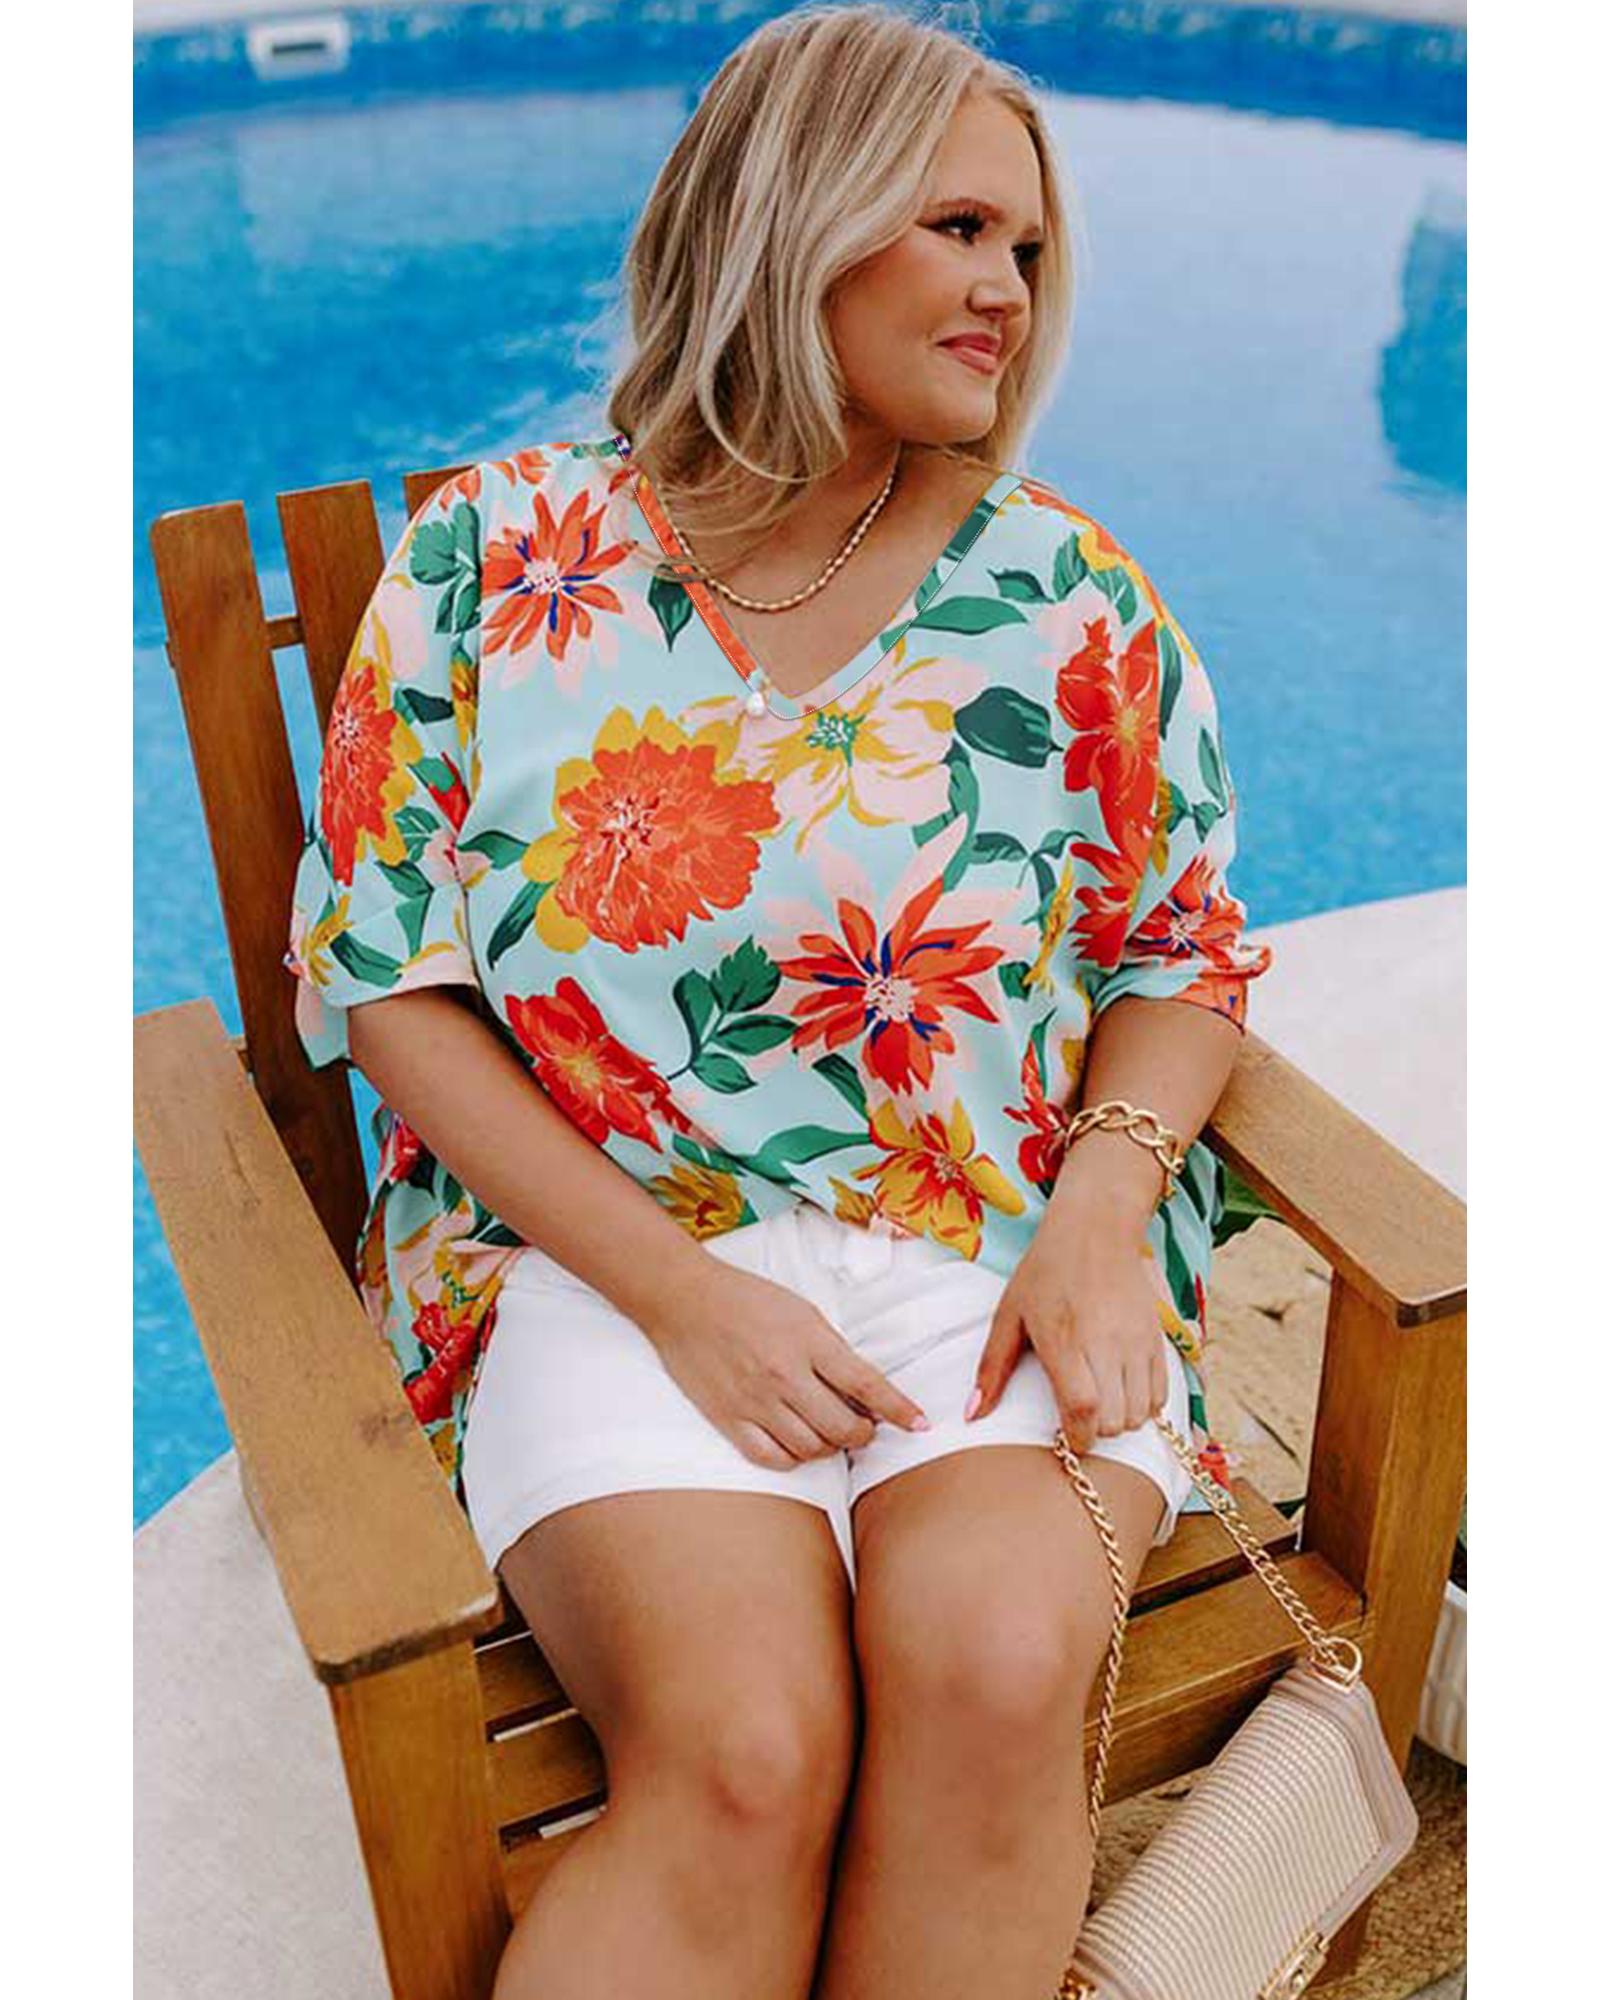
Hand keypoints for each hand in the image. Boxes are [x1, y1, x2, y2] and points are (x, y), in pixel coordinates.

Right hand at [637, 1256, 929, 1470]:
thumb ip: (832, 1351)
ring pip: (810, 1448)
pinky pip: (772, 1457)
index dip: (899, 1409)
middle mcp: (784, 1375)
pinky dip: (793, 1459)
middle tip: (864, 1428)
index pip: (867, 1384)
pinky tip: (798, 1446)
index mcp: (808, 1341)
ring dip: (830, 1447)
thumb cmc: (746, 1299)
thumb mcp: (802, 1312)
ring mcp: (755, 1400)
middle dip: (863, 1434)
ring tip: (831, 1434)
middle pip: (842, 1427)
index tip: (920, 1423)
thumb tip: (862, 1392)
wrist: (684, 1300)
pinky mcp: (729, 1418)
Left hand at [968, 1205, 1168, 1454]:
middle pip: (1115, 1420)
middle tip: (1078, 1414)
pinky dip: (1143, 1405)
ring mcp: (1136, 1342)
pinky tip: (1122, 1390)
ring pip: (1140, 1414)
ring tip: (1101, 1400)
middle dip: (1096, 1431)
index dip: (1077, 1437)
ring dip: (1120, 1419)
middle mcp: (1105, 1344)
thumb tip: (971, 1415)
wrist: (1096, 1230)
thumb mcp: (1009, 1314)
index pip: (1083, 1409)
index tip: (1065, 1438)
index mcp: (1063, 1340)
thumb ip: (992, 1369)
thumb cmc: (1045, 1272)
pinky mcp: (1156, 1338)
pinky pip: (1161, 1395)